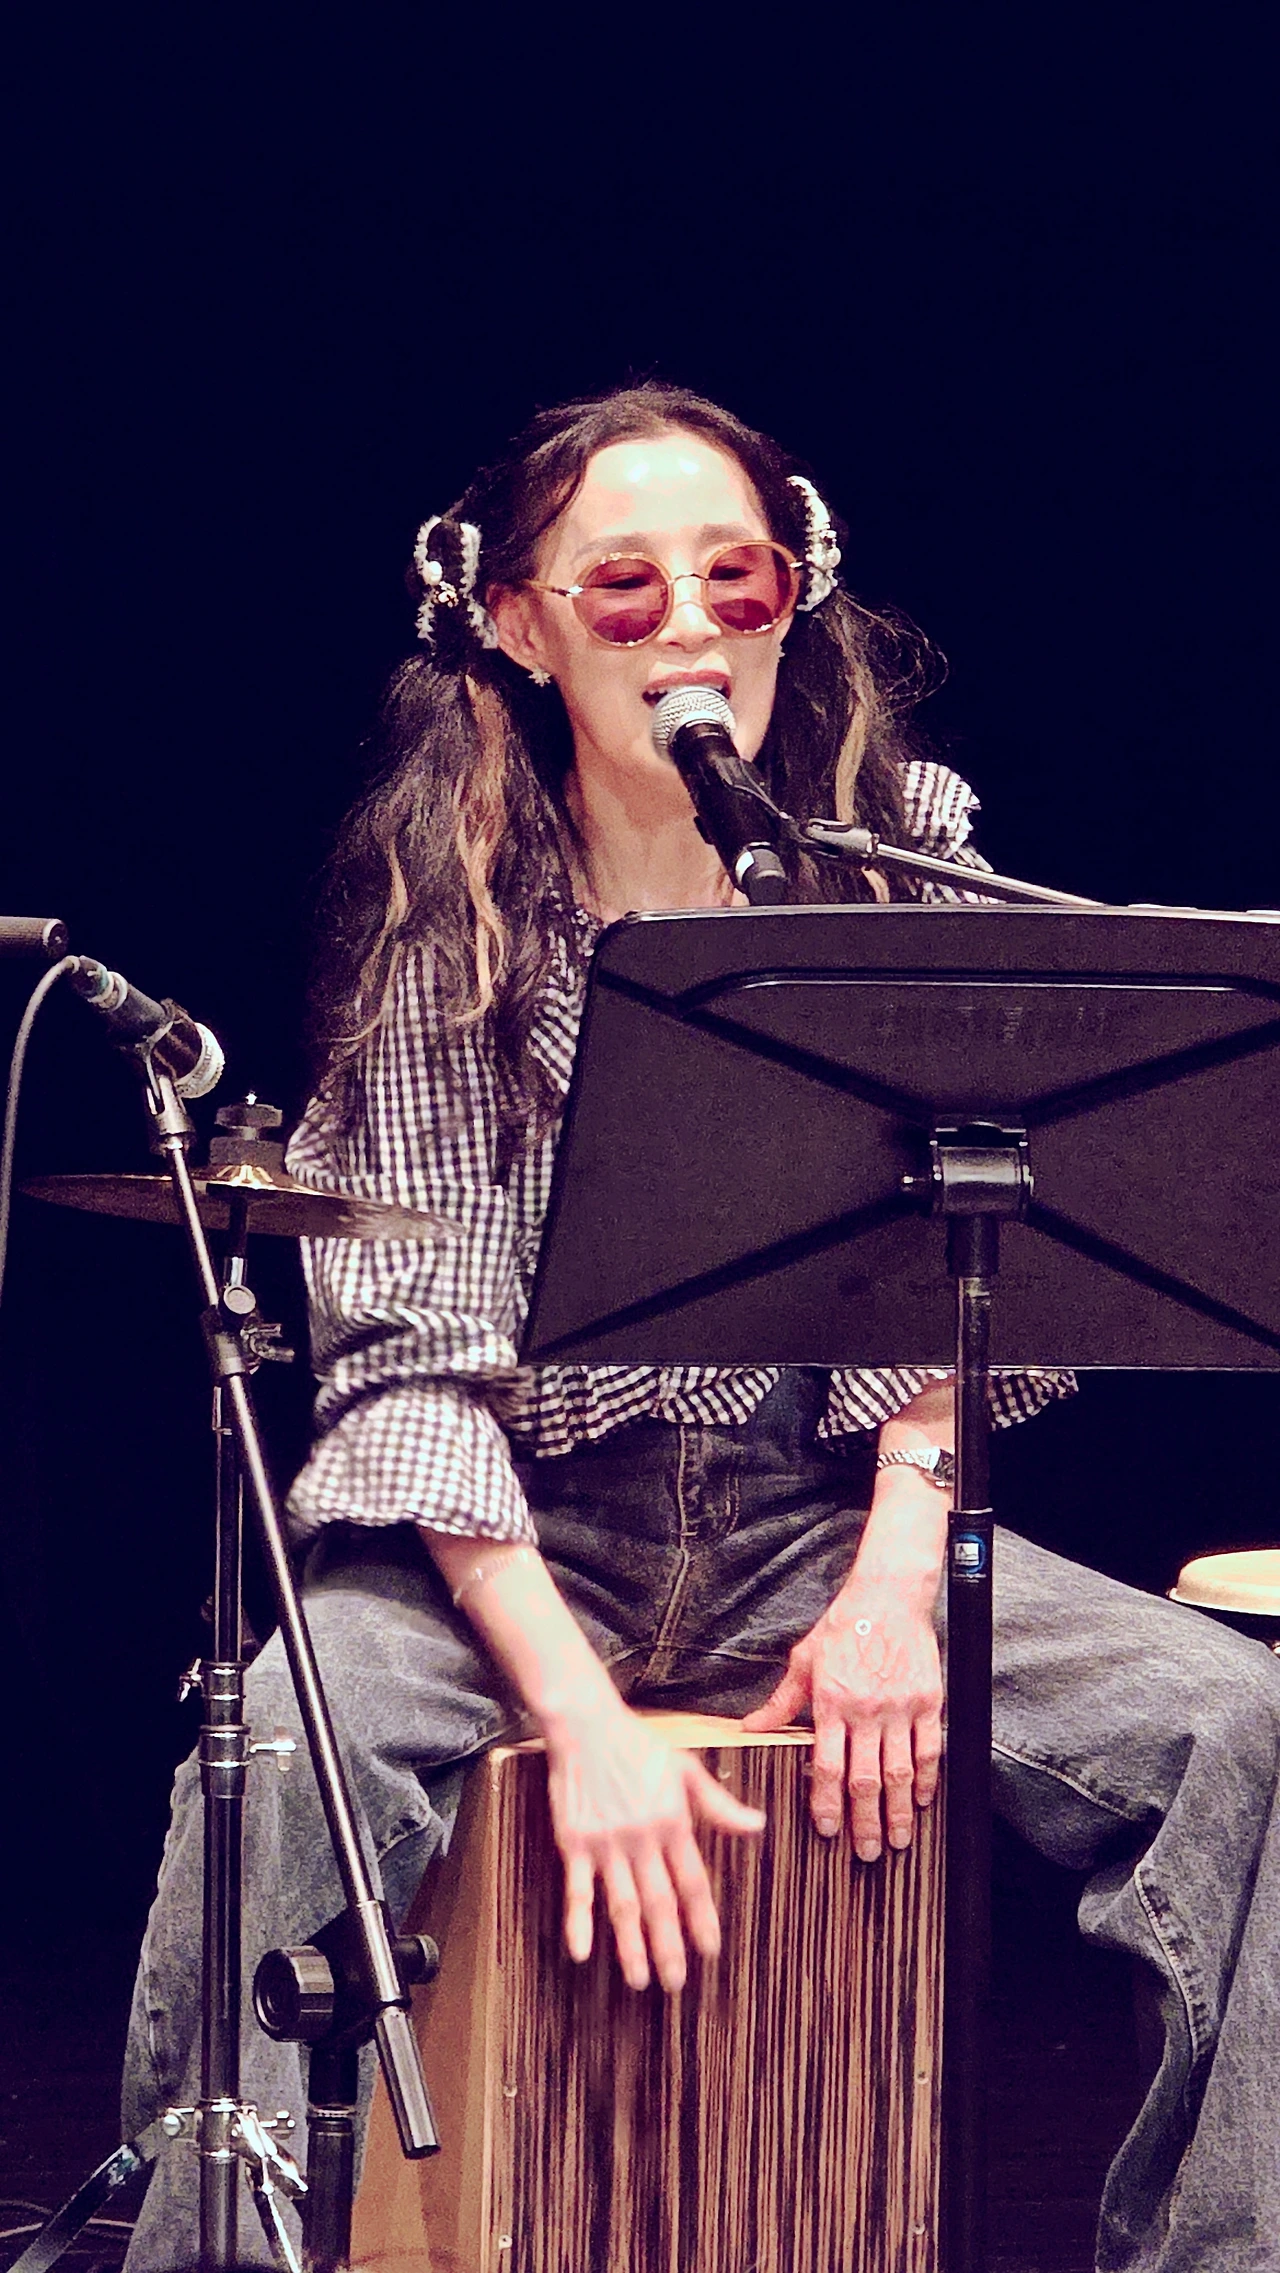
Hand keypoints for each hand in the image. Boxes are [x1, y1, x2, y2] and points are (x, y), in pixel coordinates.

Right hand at [543, 1705, 765, 1992]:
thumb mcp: (687, 1769)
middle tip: (677, 1985)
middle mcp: (642, 1838)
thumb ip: (720, 1804)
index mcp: (673, 1822)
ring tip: (639, 1981)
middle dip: (669, 1947)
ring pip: (623, 1904)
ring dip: (631, 1946)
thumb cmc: (639, 1746)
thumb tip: (758, 1826)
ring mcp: (607, 1843)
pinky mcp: (575, 1842)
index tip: (710, 1951)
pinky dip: (578, 1922)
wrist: (587, 1726)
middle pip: (660, 1903)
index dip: (702, 1919)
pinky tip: (581, 1952)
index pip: (693, 1882)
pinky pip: (578, 1889)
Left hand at [742, 1581, 942, 1862]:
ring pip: (900, 1773)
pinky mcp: (928, 1701)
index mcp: (831, 1703)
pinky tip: (922, 1800)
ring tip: (898, 1839)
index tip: (828, 1831)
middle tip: (868, 1852)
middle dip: (866, 1823)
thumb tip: (751, 1728)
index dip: (828, 1805)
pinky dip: (927, 1779)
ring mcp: (900, 1708)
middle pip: (866, 1780)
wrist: (889, 1595)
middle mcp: (866, 1710)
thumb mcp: (804, 1660)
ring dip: (899, 1812)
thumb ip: (781, 1701)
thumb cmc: (844, 1625)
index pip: (828, 1767)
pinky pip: (929, 1750)